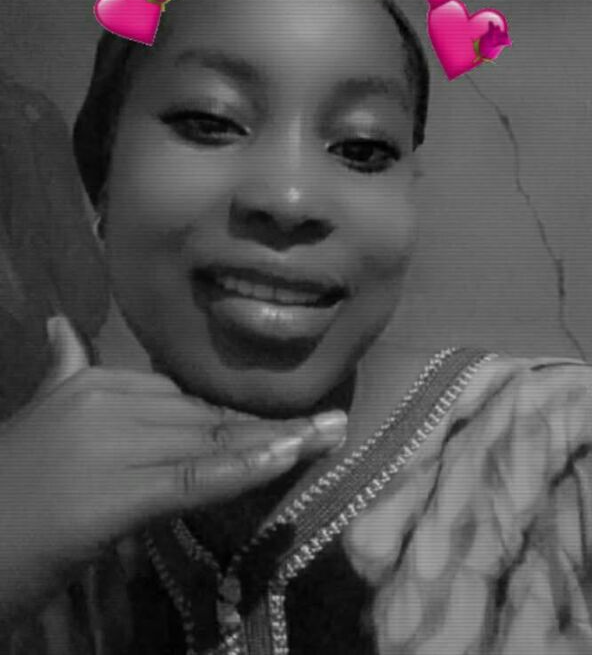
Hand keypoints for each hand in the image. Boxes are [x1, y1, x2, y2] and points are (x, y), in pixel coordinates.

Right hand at [0, 315, 346, 624]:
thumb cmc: (9, 481)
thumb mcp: (42, 414)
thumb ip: (64, 369)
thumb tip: (60, 325)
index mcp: (97, 380)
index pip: (185, 399)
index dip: (238, 419)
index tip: (286, 424)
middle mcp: (109, 401)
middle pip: (206, 418)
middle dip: (269, 427)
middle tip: (330, 426)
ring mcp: (113, 445)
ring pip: (210, 443)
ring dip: (278, 443)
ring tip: (330, 435)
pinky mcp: (116, 494)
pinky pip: (194, 478)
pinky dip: (246, 468)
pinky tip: (288, 457)